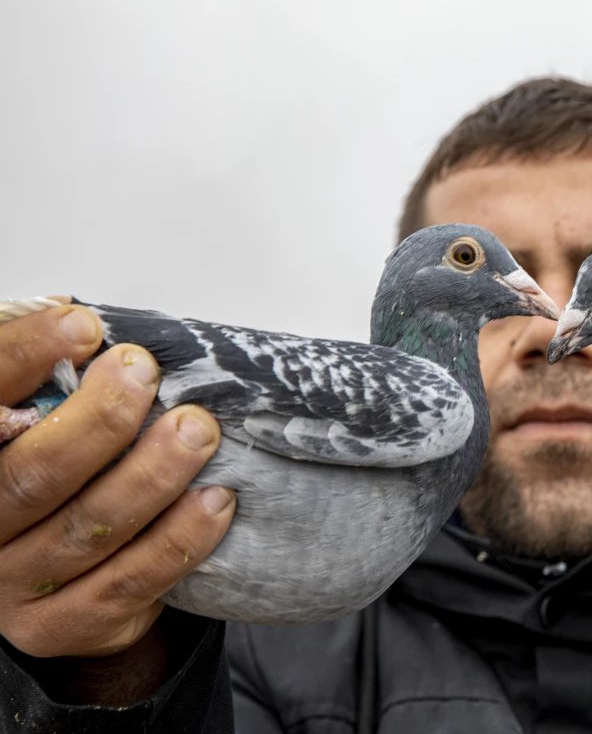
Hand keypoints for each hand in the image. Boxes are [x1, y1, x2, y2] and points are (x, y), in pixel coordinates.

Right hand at [0, 301, 233, 701]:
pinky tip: (216, 501)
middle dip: (100, 421)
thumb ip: (51, 383)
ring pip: (84, 529)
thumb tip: (87, 320)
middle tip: (147, 375)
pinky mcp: (58, 625)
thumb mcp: (39, 423)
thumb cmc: (57, 476)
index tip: (83, 324)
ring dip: (152, 477)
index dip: (21, 358)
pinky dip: (178, 539)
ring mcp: (10, 583)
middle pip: (29, 475)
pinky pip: (127, 582)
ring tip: (198, 432)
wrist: (47, 582)